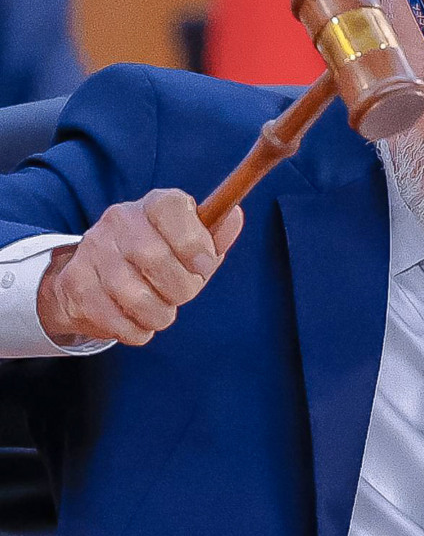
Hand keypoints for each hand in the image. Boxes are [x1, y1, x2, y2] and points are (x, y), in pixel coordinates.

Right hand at [36, 189, 242, 345]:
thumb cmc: (163, 257)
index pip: (170, 209)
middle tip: (183, 294)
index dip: (194, 241)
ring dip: (159, 314)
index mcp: (154, 205)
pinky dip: (136, 330)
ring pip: (134, 295)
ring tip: (162, 311)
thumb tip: (234, 215)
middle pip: (155, 259)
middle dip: (181, 289)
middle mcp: (119, 221)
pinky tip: (139, 322)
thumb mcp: (193, 243)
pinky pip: (113, 319)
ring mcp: (92, 251)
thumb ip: (216, 235)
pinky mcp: (75, 284)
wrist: (99, 274)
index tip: (205, 265)